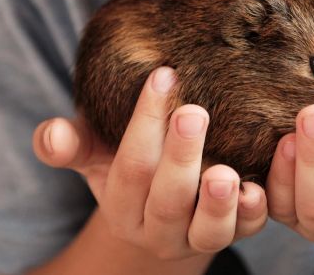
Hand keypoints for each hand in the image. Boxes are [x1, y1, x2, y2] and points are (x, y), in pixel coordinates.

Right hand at [31, 67, 267, 259]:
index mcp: (122, 207)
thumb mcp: (97, 152)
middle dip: (180, 157)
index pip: (130, 168)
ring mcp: (197, 237)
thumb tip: (52, 133)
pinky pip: (248, 232)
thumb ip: (70, 143)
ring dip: (218, 202)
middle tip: (193, 113)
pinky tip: (261, 186)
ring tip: (225, 172)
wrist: (168, 200)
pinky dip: (256, 211)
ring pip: (207, 231)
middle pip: (168, 200)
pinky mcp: (236, 234)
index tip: (163, 75)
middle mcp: (158, 230)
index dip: (144, 123)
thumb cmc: (132, 161)